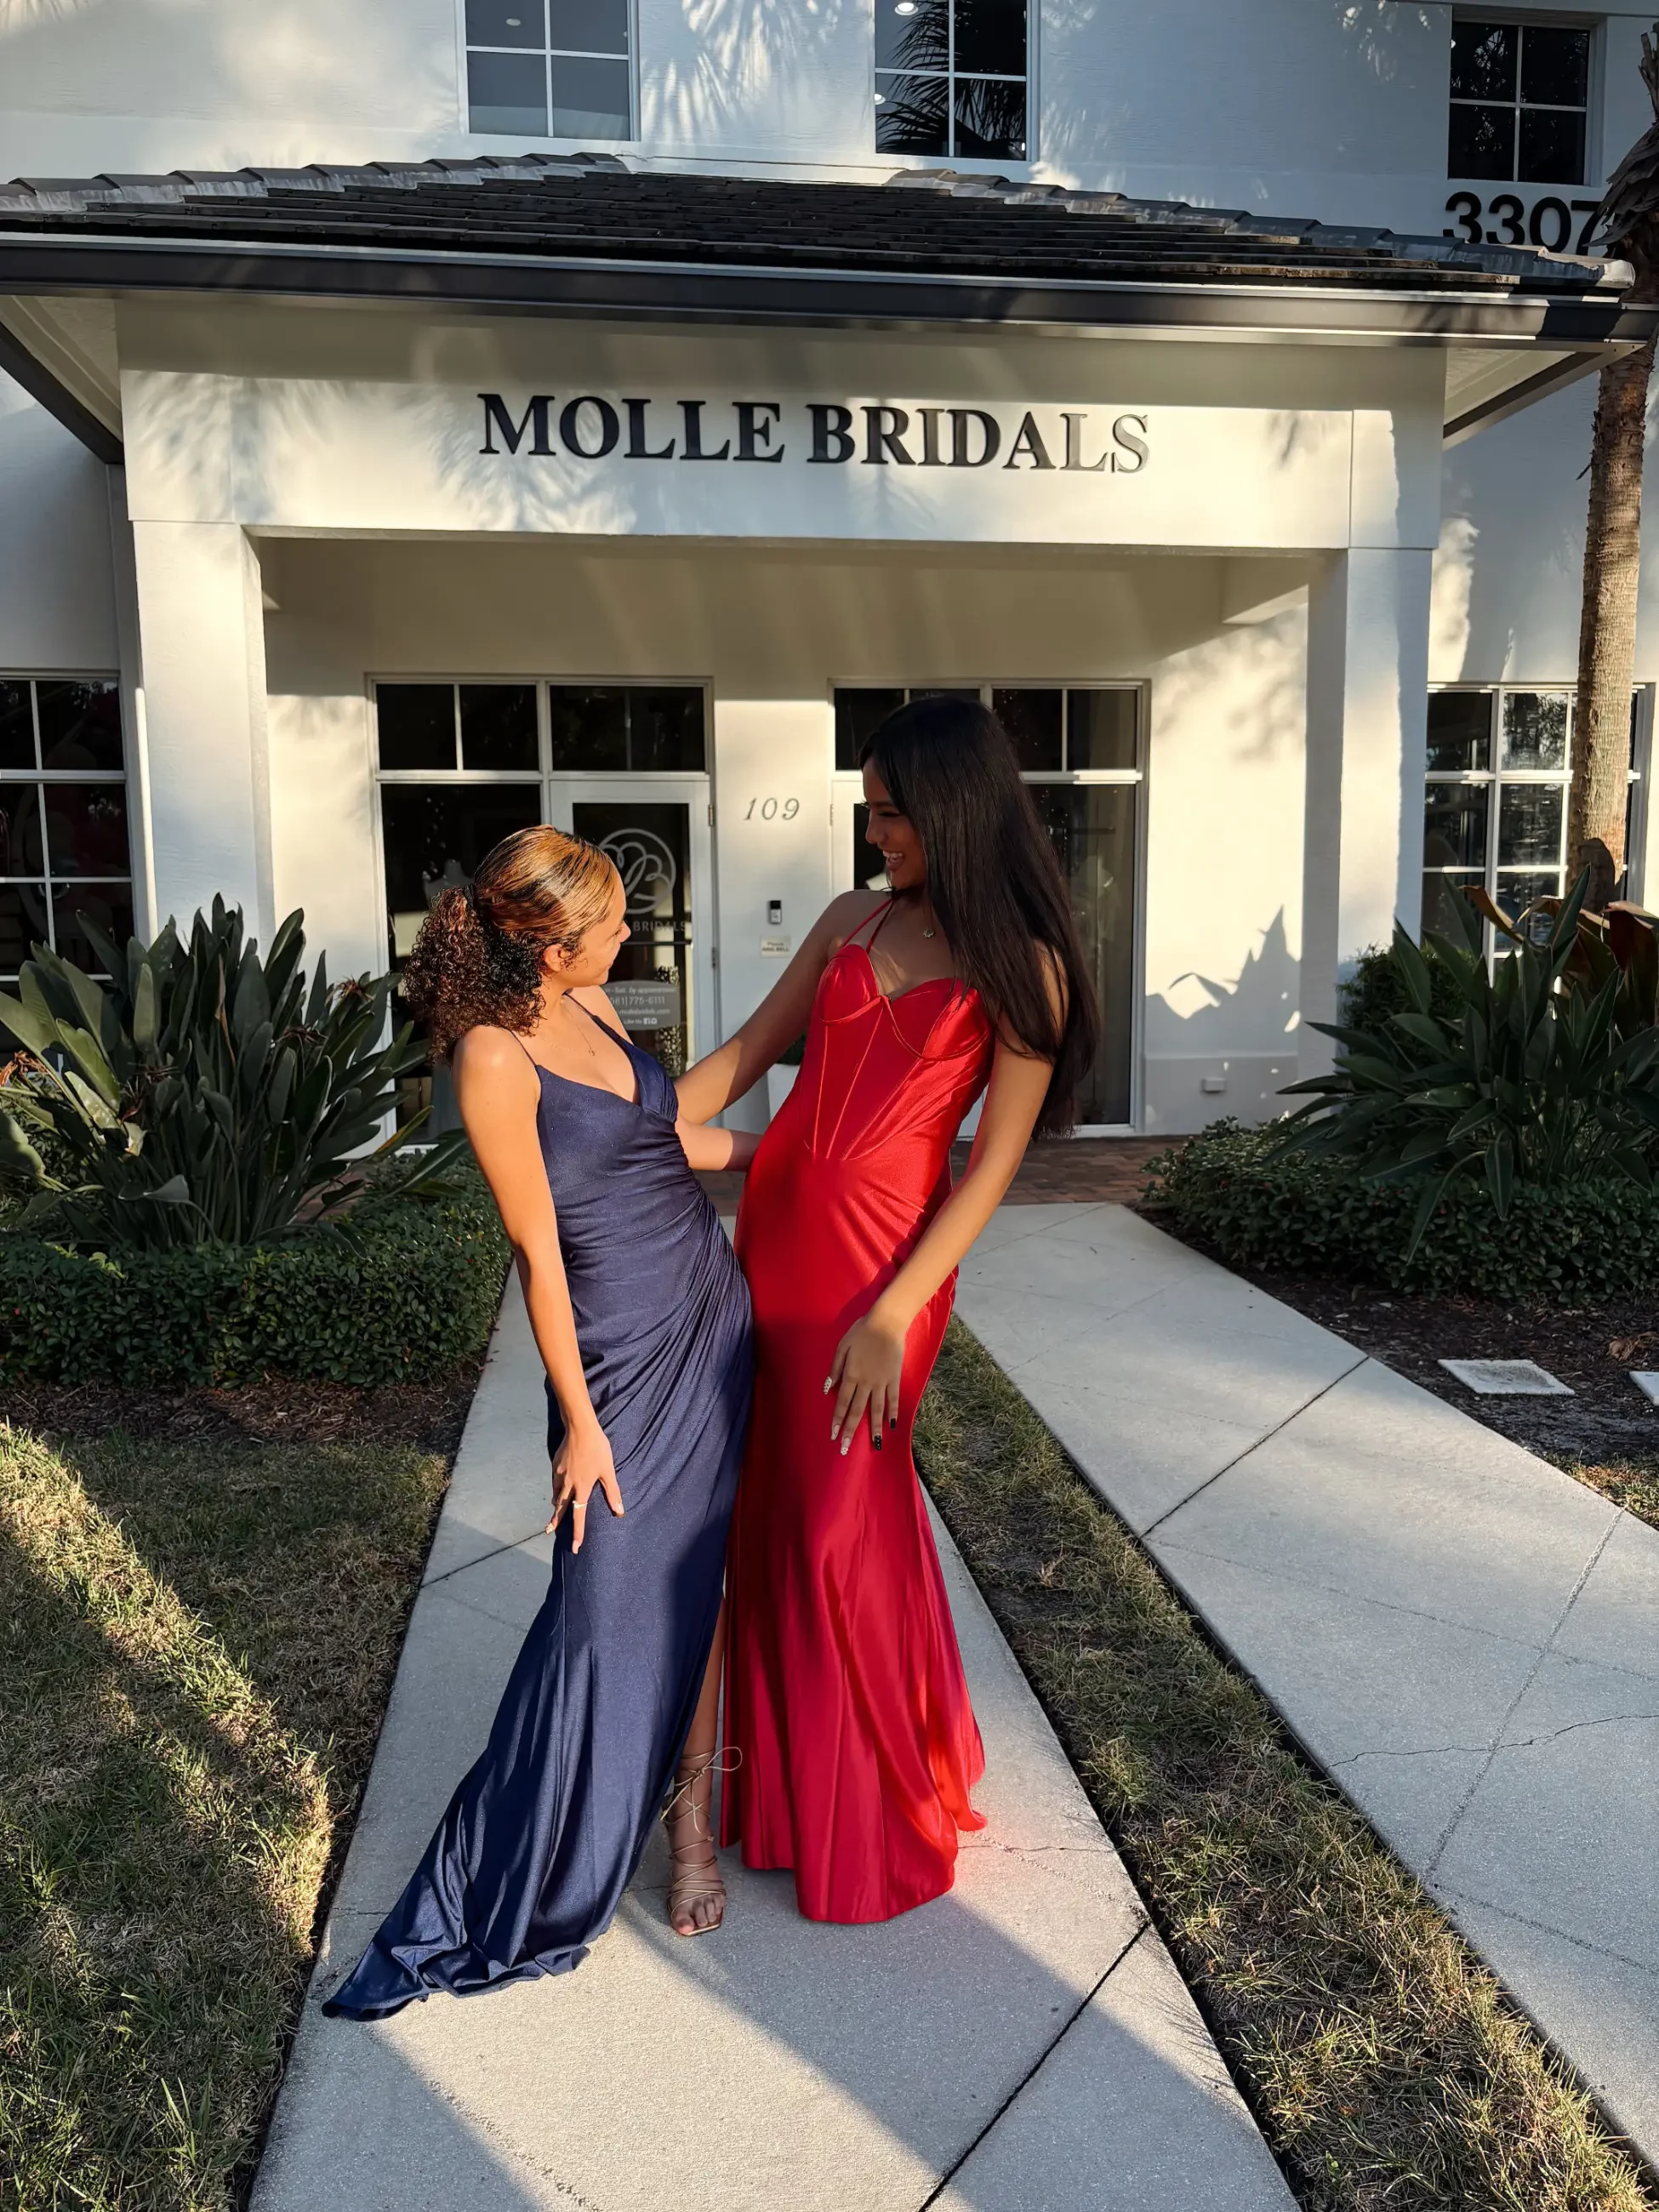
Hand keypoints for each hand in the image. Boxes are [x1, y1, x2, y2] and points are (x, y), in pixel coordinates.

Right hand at [549, 1413, 622, 1551]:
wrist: (579, 1428)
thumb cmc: (597, 1448)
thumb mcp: (608, 1471)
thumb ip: (613, 1492)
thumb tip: (620, 1512)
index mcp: (582, 1488)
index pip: (578, 1516)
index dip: (577, 1532)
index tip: (575, 1546)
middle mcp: (568, 1485)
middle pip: (560, 1508)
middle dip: (555, 1521)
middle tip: (549, 1531)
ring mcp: (559, 1475)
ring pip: (556, 1494)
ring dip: (555, 1505)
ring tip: (554, 1512)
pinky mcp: (555, 1465)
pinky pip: (555, 1482)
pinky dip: (555, 1489)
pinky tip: (557, 1489)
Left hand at [826, 1307, 906, 1454]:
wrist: (886, 1323)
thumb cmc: (861, 1332)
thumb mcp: (842, 1346)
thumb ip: (835, 1368)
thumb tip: (827, 1389)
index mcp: (851, 1375)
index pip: (842, 1402)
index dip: (838, 1419)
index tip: (834, 1434)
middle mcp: (866, 1382)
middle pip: (857, 1411)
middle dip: (851, 1431)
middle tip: (846, 1449)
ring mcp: (882, 1382)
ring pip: (876, 1410)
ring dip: (874, 1429)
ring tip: (874, 1445)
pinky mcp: (894, 1379)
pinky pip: (893, 1399)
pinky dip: (892, 1413)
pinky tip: (891, 1426)